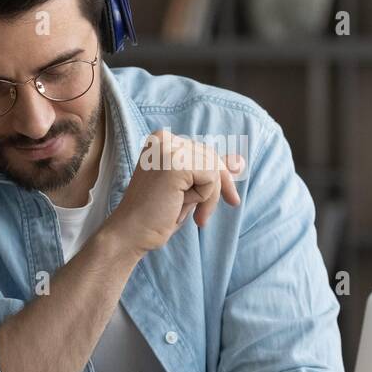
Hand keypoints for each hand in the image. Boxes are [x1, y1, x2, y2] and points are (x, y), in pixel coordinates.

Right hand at [103, 129, 242, 256]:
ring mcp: (168, 148)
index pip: (204, 152)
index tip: (229, 198)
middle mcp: (163, 138)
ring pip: (213, 168)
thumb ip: (209, 171)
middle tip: (203, 215)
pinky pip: (211, 179)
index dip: (218, 176)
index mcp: (161, 140)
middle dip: (216, 188)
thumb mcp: (188, 188)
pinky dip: (204, 198)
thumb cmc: (157, 214)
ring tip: (184, 211)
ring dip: (206, 196)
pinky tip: (181, 208)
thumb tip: (239, 162)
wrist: (131, 233)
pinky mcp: (175, 163)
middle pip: (211, 157)